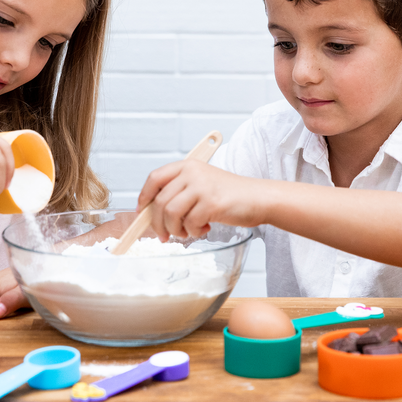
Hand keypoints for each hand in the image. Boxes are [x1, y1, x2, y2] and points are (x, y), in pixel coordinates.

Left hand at [137, 159, 264, 240]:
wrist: (259, 198)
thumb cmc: (229, 194)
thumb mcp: (201, 183)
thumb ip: (179, 191)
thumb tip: (151, 212)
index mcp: (187, 165)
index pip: (154, 178)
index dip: (144, 197)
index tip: (142, 212)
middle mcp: (192, 173)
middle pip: (160, 201)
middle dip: (158, 224)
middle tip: (164, 236)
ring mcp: (202, 187)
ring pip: (171, 213)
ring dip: (175, 230)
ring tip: (188, 232)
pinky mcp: (212, 203)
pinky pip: (190, 223)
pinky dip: (194, 232)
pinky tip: (205, 229)